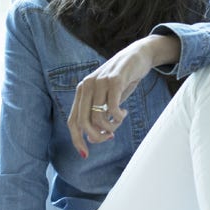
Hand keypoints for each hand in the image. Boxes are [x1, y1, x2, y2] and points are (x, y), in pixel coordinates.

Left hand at [67, 33, 179, 157]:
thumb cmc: (121, 80)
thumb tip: (95, 138)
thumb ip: (99, 115)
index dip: (77, 140)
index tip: (86, 154)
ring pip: (99, 117)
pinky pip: (113, 108)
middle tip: (110, 137)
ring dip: (111, 126)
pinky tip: (124, 112)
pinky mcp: (114, 80)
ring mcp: (100, 82)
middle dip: (97, 137)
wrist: (137, 56)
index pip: (72, 121)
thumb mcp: (106, 98)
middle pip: (83, 122)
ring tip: (119, 120)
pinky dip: (119, 116)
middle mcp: (86, 86)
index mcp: (81, 91)